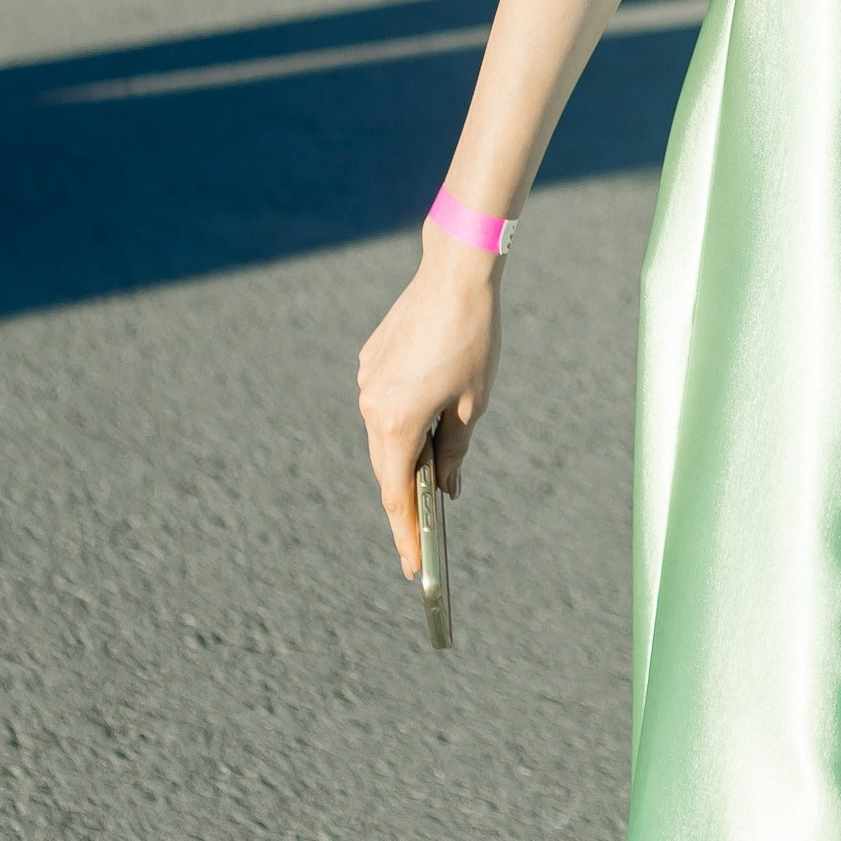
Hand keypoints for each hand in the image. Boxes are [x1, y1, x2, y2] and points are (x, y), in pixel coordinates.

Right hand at [356, 228, 502, 578]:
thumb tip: (446, 489)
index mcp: (395, 423)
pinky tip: (424, 427)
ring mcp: (367, 382)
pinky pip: (383, 405)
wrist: (455, 274)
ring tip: (428, 482)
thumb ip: (455, 453)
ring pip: (383, 435)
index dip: (405, 534)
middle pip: (386, 467)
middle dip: (405, 499)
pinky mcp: (371, 361)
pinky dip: (401, 423)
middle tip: (424, 535)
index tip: (413, 566)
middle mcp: (371, 406)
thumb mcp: (473, 405)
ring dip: (404, 456)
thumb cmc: (472, 340)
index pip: (395, 495)